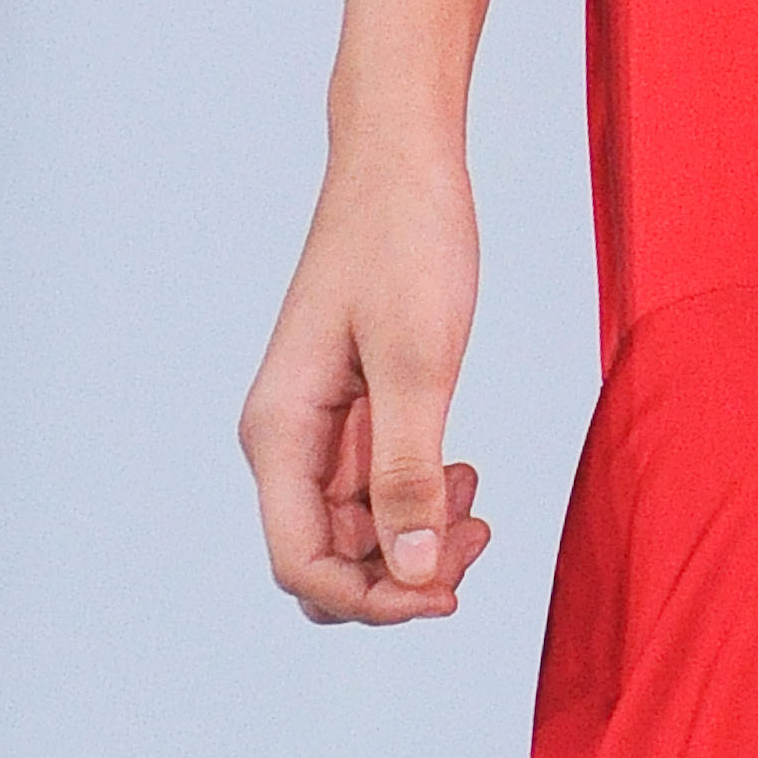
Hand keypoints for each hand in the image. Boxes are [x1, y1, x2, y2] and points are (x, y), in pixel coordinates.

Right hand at [239, 139, 494, 624]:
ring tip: (477, 502)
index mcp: (279, 432)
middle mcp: (286, 439)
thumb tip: (408, 570)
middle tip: (478, 538)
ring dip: (415, 538)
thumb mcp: (419, 359)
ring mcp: (318, 425)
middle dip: (398, 574)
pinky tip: (464, 473)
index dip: (373, 599)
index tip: (448, 590)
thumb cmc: (405, 240)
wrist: (403, 158)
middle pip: (327, 561)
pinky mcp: (352, 408)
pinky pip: (376, 489)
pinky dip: (420, 496)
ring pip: (356, 531)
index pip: (301, 565)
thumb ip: (410, 469)